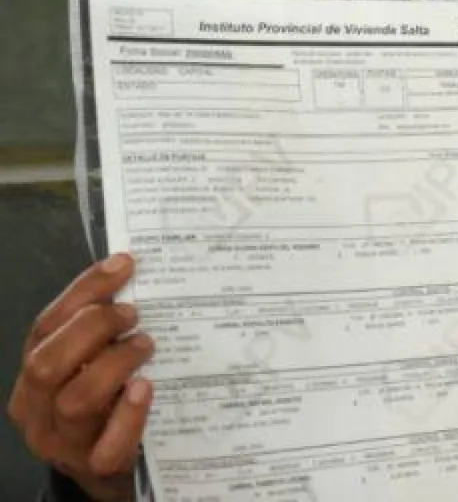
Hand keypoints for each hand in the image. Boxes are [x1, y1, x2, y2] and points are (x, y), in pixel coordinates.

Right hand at [7, 254, 155, 501]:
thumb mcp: (94, 364)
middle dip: (93, 328)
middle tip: (133, 314)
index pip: (46, 326)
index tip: (124, 265)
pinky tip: (147, 388)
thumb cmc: (107, 404)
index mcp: (33, 376)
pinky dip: (129, 414)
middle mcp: (37, 409)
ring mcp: (64, 443)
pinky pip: (108, 446)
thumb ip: (102, 328)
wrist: (116, 469)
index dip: (84, 291)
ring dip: (115, 363)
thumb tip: (129, 269)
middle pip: (47, 363)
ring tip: (147, 346)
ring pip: (75, 400)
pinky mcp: (96, 468)